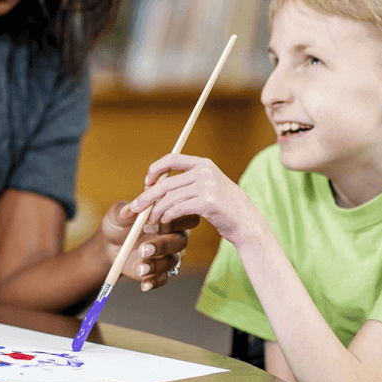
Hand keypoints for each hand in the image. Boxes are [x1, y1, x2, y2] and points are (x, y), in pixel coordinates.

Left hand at [100, 201, 198, 290]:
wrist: (110, 245)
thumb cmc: (119, 223)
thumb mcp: (118, 214)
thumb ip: (125, 211)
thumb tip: (131, 209)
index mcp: (169, 218)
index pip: (183, 218)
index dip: (171, 221)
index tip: (149, 223)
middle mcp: (174, 236)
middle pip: (181, 241)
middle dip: (163, 245)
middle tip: (143, 249)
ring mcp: (169, 255)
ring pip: (172, 261)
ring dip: (156, 265)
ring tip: (139, 268)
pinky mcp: (161, 271)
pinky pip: (164, 278)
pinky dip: (154, 282)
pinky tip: (144, 284)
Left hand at [129, 154, 260, 244]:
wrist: (246, 222)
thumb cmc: (224, 207)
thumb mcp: (209, 186)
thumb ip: (188, 181)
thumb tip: (157, 184)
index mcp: (203, 163)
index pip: (171, 159)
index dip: (155, 170)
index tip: (146, 183)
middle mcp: (205, 171)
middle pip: (166, 182)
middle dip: (147, 196)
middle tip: (135, 207)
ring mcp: (207, 186)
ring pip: (170, 198)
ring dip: (156, 211)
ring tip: (150, 221)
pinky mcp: (207, 202)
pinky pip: (178, 209)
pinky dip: (167, 216)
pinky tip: (164, 222)